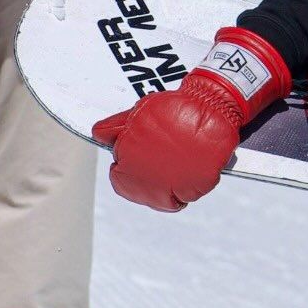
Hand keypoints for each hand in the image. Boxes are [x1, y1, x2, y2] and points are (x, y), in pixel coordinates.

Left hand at [91, 27, 288, 210]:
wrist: (210, 107)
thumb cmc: (174, 109)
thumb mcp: (139, 112)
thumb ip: (115, 127)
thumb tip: (97, 135)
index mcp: (126, 155)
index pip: (118, 178)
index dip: (129, 165)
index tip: (143, 154)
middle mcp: (143, 174)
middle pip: (139, 190)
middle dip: (147, 176)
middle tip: (163, 156)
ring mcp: (168, 185)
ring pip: (159, 197)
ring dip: (165, 184)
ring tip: (176, 162)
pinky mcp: (191, 190)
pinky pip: (181, 199)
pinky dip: (184, 189)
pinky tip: (187, 169)